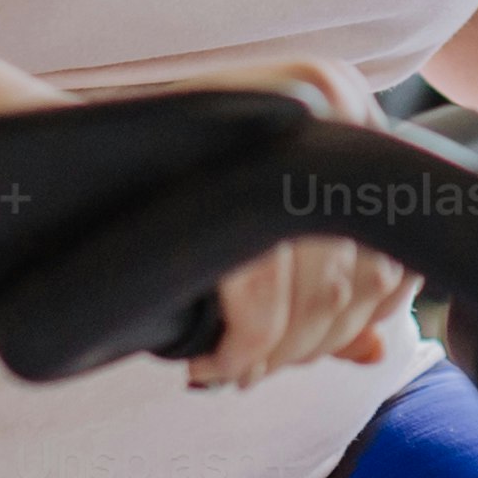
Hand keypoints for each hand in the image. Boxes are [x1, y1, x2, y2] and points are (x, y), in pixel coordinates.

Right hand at [176, 57, 418, 391]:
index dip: (364, 314)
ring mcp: (295, 133)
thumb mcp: (261, 218)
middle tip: (261, 367)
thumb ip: (329, 279)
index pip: (398, 243)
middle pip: (364, 272)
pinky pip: (264, 298)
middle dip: (313, 342)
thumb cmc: (171, 189)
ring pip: (324, 292)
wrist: (79, 156)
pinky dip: (242, 347)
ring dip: (278, 352)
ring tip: (235, 368)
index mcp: (352, 112)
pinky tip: (213, 360)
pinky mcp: (242, 175)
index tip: (312, 346)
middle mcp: (339, 109)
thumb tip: (376, 351)